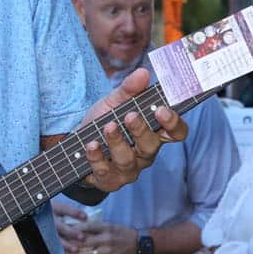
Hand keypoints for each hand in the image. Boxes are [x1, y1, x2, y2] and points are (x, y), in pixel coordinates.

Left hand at [54, 205, 135, 253]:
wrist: (137, 244)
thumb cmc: (120, 232)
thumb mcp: (108, 224)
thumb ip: (93, 226)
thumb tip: (74, 227)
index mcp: (105, 228)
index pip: (84, 227)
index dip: (71, 229)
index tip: (62, 229)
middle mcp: (105, 240)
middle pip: (82, 242)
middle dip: (69, 242)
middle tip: (57, 241)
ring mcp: (107, 252)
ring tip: (63, 251)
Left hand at [79, 67, 184, 192]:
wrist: (76, 144)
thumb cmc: (103, 121)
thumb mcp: (114, 102)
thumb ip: (128, 89)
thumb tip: (143, 73)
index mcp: (154, 133)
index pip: (176, 132)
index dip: (173, 123)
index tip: (162, 110)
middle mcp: (145, 154)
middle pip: (151, 146)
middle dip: (141, 130)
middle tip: (130, 116)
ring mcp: (128, 170)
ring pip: (127, 160)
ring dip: (117, 142)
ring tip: (107, 127)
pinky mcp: (109, 181)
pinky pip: (106, 172)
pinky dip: (97, 157)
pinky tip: (91, 144)